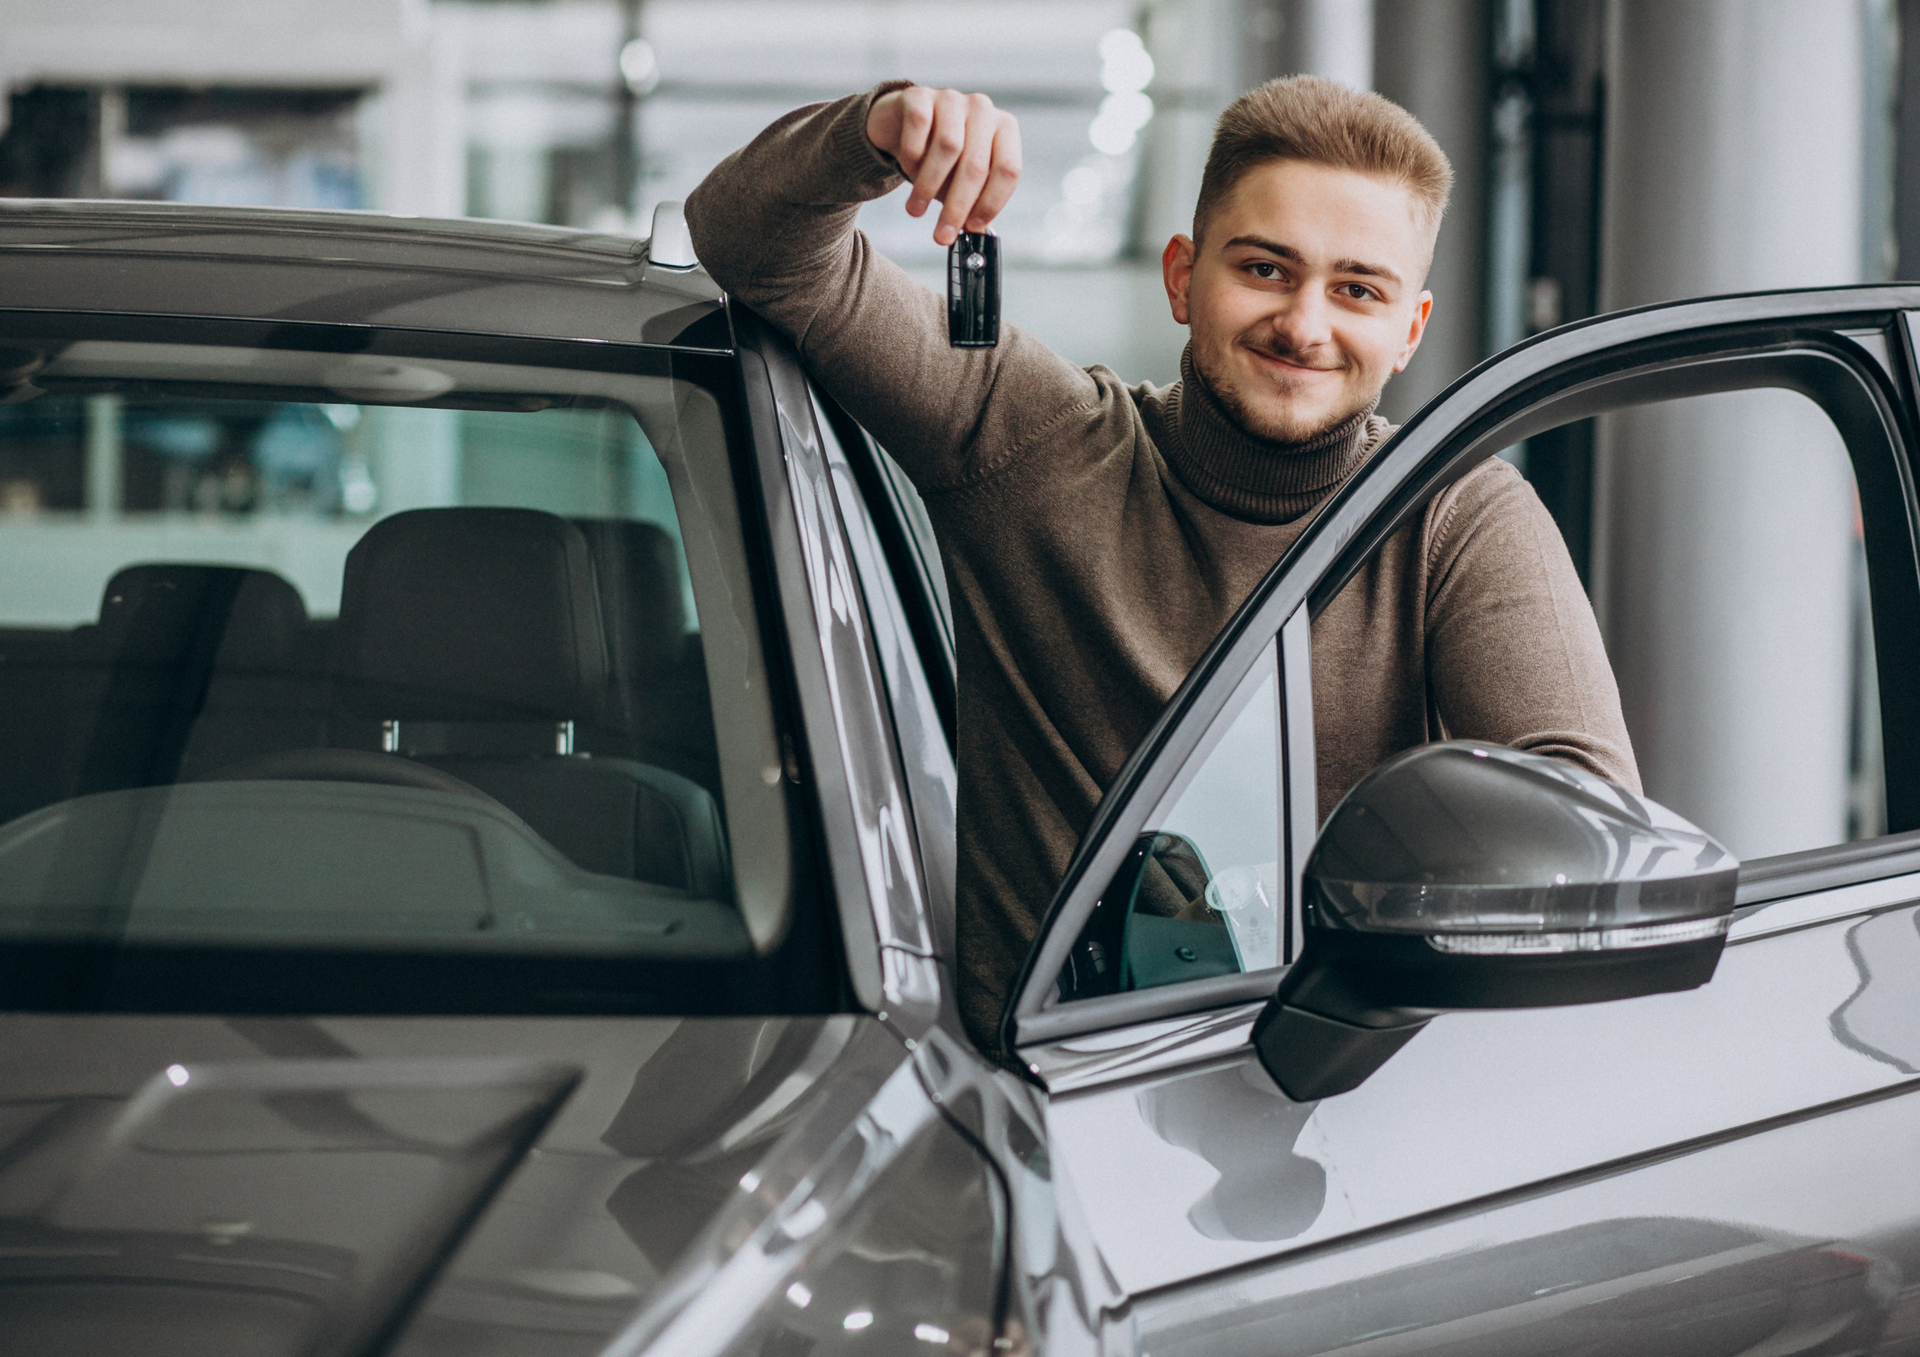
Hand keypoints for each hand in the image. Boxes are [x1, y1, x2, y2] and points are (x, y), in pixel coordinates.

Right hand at [866, 86, 1021, 246]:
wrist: (902, 126)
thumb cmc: (941, 160)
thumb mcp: (961, 183)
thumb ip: (973, 206)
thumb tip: (977, 238)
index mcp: (1004, 129)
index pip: (1008, 170)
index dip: (991, 203)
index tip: (972, 228)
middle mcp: (983, 109)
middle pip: (976, 165)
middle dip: (957, 206)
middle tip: (941, 235)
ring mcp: (952, 98)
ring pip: (948, 147)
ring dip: (929, 186)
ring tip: (916, 210)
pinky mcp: (919, 94)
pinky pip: (919, 126)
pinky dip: (912, 154)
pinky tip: (907, 168)